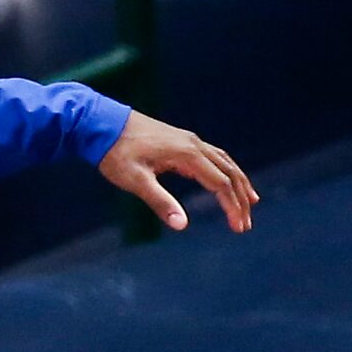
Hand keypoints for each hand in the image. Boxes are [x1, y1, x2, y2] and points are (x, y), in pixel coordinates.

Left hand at [97, 112, 256, 232]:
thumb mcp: (135, 181)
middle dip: (240, 199)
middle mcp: (194, 145)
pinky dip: (225, 170)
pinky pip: (213, 156)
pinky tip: (224, 180)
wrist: (101, 123)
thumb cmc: (116, 153)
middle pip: (229, 173)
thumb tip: (181, 225)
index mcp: (187, 155)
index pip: (221, 184)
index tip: (239, 227)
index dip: (232, 207)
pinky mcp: (181, 140)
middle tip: (245, 224)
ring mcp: (189, 140)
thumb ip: (159, 202)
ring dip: (238, 183)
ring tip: (250, 202)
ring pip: (224, 162)